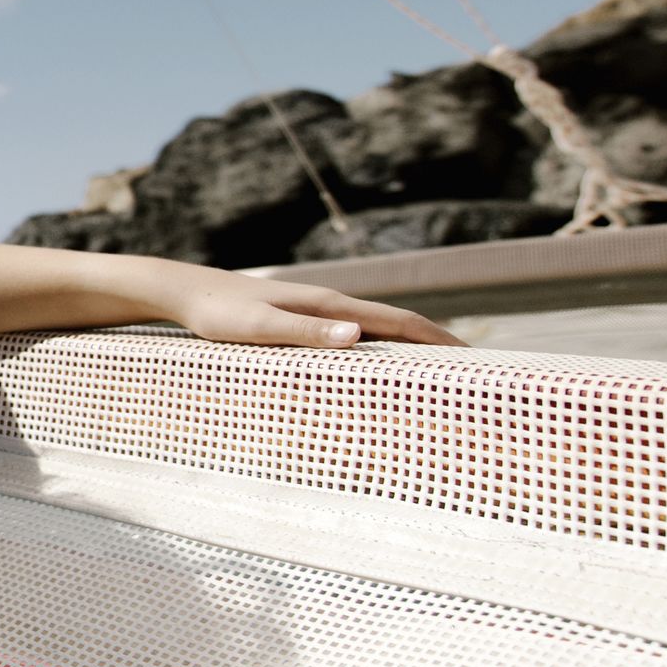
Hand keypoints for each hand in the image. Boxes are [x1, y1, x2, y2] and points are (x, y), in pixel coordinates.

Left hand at [173, 272, 459, 348]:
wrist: (187, 291)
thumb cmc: (217, 313)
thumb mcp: (258, 327)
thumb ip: (306, 333)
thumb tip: (359, 336)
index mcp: (330, 306)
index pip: (399, 323)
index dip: (438, 341)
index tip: (475, 362)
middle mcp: (332, 305)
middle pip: (399, 325)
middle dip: (438, 345)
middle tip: (479, 374)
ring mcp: (321, 311)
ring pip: (381, 330)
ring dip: (415, 348)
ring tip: (445, 373)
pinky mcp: (306, 319)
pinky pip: (358, 336)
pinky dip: (384, 349)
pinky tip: (385, 366)